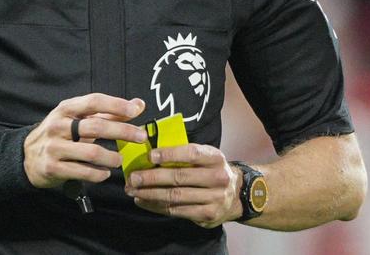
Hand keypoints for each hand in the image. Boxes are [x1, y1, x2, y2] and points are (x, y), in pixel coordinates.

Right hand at [24, 93, 146, 188]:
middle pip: (96, 127)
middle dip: (123, 132)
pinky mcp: (53, 168)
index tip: (135, 111)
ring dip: (111, 157)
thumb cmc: (59, 134)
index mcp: (66, 109)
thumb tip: (138, 105)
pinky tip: (104, 172)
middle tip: (140, 137)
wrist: (26, 156)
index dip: (115, 105)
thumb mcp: (78, 119)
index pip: (93, 101)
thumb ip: (108, 113)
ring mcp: (54, 147)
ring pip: (91, 153)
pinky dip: (99, 174)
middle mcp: (58, 126)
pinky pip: (83, 172)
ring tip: (119, 160)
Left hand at [126, 144, 241, 227]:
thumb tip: (151, 155)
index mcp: (215, 158)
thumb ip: (185, 154)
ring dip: (150, 194)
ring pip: (175, 196)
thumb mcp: (206, 157)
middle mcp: (218, 178)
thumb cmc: (211, 170)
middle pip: (180, 177)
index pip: (192, 153)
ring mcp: (214, 198)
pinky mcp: (207, 215)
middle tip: (133, 177)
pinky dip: (156, 206)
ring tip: (133, 190)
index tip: (150, 155)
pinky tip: (143, 201)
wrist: (236, 194)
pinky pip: (176, 210)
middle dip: (152, 177)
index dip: (170, 154)